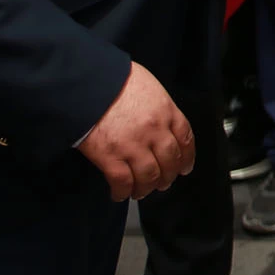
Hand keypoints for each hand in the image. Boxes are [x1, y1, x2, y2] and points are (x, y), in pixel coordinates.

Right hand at [76, 61, 193, 201]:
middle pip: (169, 161)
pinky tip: (120, 194)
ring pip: (149, 176)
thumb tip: (159, 118)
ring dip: (147, 188)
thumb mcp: (149, 86)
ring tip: (142, 192)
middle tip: (164, 183)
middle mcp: (154, 130)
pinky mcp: (110, 156)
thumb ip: (158, 105)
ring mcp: (133, 145)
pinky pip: (122, 182)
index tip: (185, 167)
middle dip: (168, 176)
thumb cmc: (116, 79)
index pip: (185, 138)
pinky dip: (123, 192)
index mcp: (166, 110)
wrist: (88, 83)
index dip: (187, 156)